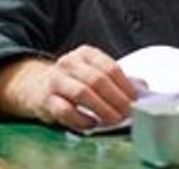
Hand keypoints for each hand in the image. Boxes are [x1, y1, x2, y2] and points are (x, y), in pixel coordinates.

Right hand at [0, 44, 137, 130]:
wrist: (34, 86)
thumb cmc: (72, 81)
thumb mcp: (93, 72)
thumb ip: (117, 80)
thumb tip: (143, 88)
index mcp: (85, 53)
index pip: (110, 67)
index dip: (125, 85)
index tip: (136, 100)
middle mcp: (69, 63)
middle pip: (97, 80)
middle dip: (116, 98)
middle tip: (127, 112)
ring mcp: (55, 80)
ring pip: (82, 93)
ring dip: (102, 109)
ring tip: (114, 120)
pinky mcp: (45, 100)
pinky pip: (64, 110)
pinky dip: (80, 119)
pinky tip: (91, 124)